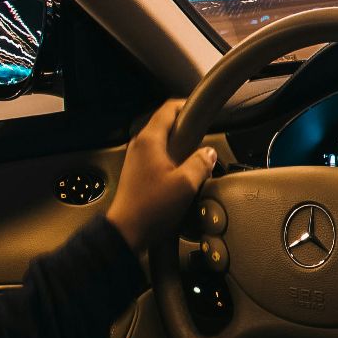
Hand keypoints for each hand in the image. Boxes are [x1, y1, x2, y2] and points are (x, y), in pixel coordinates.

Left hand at [106, 100, 217, 250]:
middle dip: (188, 129)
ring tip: (196, 160)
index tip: (203, 110)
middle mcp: (140, 146)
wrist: (127, 231)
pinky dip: (173, 159)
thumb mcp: (186, 184)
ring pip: (163, 142)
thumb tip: (209, 153)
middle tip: (204, 138)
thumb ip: (201, 163)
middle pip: (167, 124)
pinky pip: (159, 156)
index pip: (169, 109)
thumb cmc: (150, 208)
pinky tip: (183, 175)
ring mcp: (136, 159)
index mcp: (149, 141)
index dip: (188, 105)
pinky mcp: (137, 172)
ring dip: (181, 146)